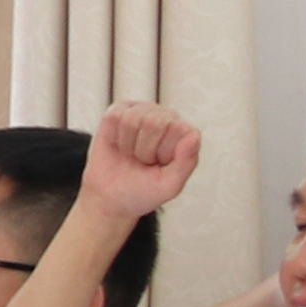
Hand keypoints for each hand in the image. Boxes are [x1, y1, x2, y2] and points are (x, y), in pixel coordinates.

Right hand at [86, 102, 201, 224]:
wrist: (111, 196)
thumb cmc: (143, 190)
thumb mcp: (169, 186)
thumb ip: (185, 163)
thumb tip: (194, 136)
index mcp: (186, 133)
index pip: (177, 129)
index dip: (162, 152)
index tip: (159, 166)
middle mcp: (168, 117)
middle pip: (153, 122)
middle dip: (143, 150)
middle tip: (143, 161)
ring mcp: (144, 110)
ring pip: (131, 119)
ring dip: (127, 144)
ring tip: (131, 154)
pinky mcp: (120, 109)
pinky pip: (115, 117)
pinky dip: (113, 136)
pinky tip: (118, 144)